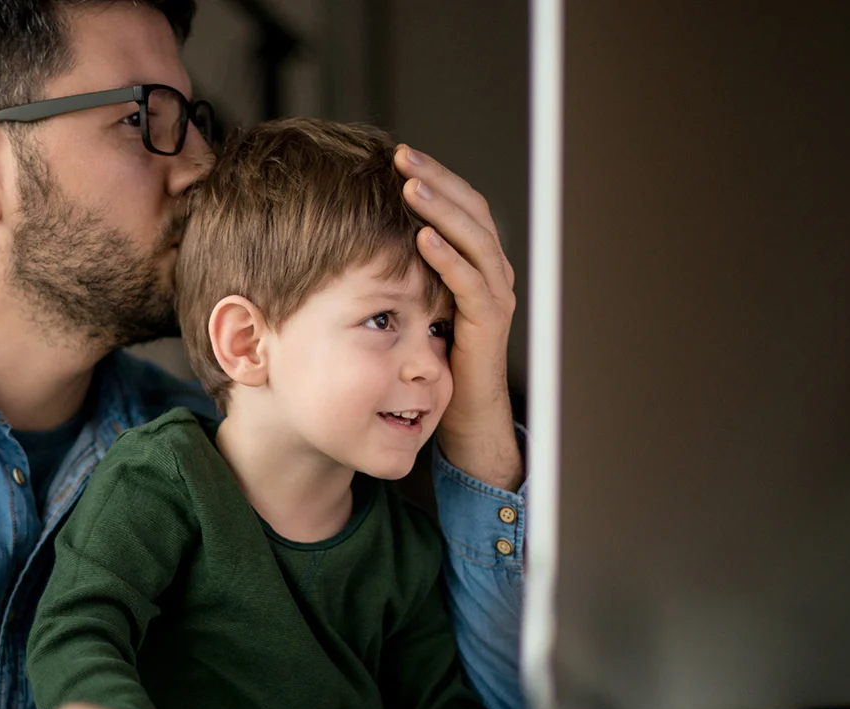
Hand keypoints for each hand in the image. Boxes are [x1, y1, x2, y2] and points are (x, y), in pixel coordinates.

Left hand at [394, 145, 523, 490]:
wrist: (461, 414)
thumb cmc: (430, 358)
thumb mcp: (412, 299)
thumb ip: (399, 266)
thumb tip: (354, 229)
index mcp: (472, 259)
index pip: (458, 202)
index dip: (432, 175)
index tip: (395, 153)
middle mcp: (490, 270)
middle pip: (471, 208)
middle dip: (436, 179)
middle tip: (401, 155)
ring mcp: (494, 295)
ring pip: (475, 238)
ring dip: (442, 210)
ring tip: (410, 187)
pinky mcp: (489, 324)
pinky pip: (472, 284)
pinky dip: (449, 259)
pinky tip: (423, 238)